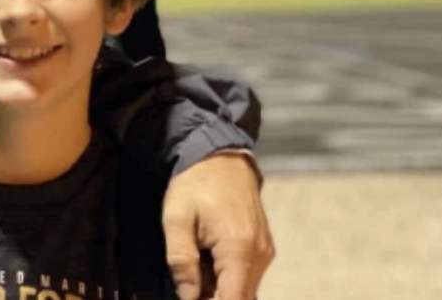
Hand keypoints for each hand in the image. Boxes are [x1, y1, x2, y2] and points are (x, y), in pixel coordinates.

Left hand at [162, 153, 274, 299]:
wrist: (220, 157)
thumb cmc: (196, 183)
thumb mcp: (176, 219)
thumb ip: (181, 261)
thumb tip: (188, 297)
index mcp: (239, 248)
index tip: (191, 296)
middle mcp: (260, 254)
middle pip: (241, 298)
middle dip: (212, 297)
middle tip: (188, 281)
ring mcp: (265, 251)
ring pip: (244, 289)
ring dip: (219, 288)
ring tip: (195, 266)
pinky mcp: (263, 247)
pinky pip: (247, 275)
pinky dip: (227, 277)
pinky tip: (205, 261)